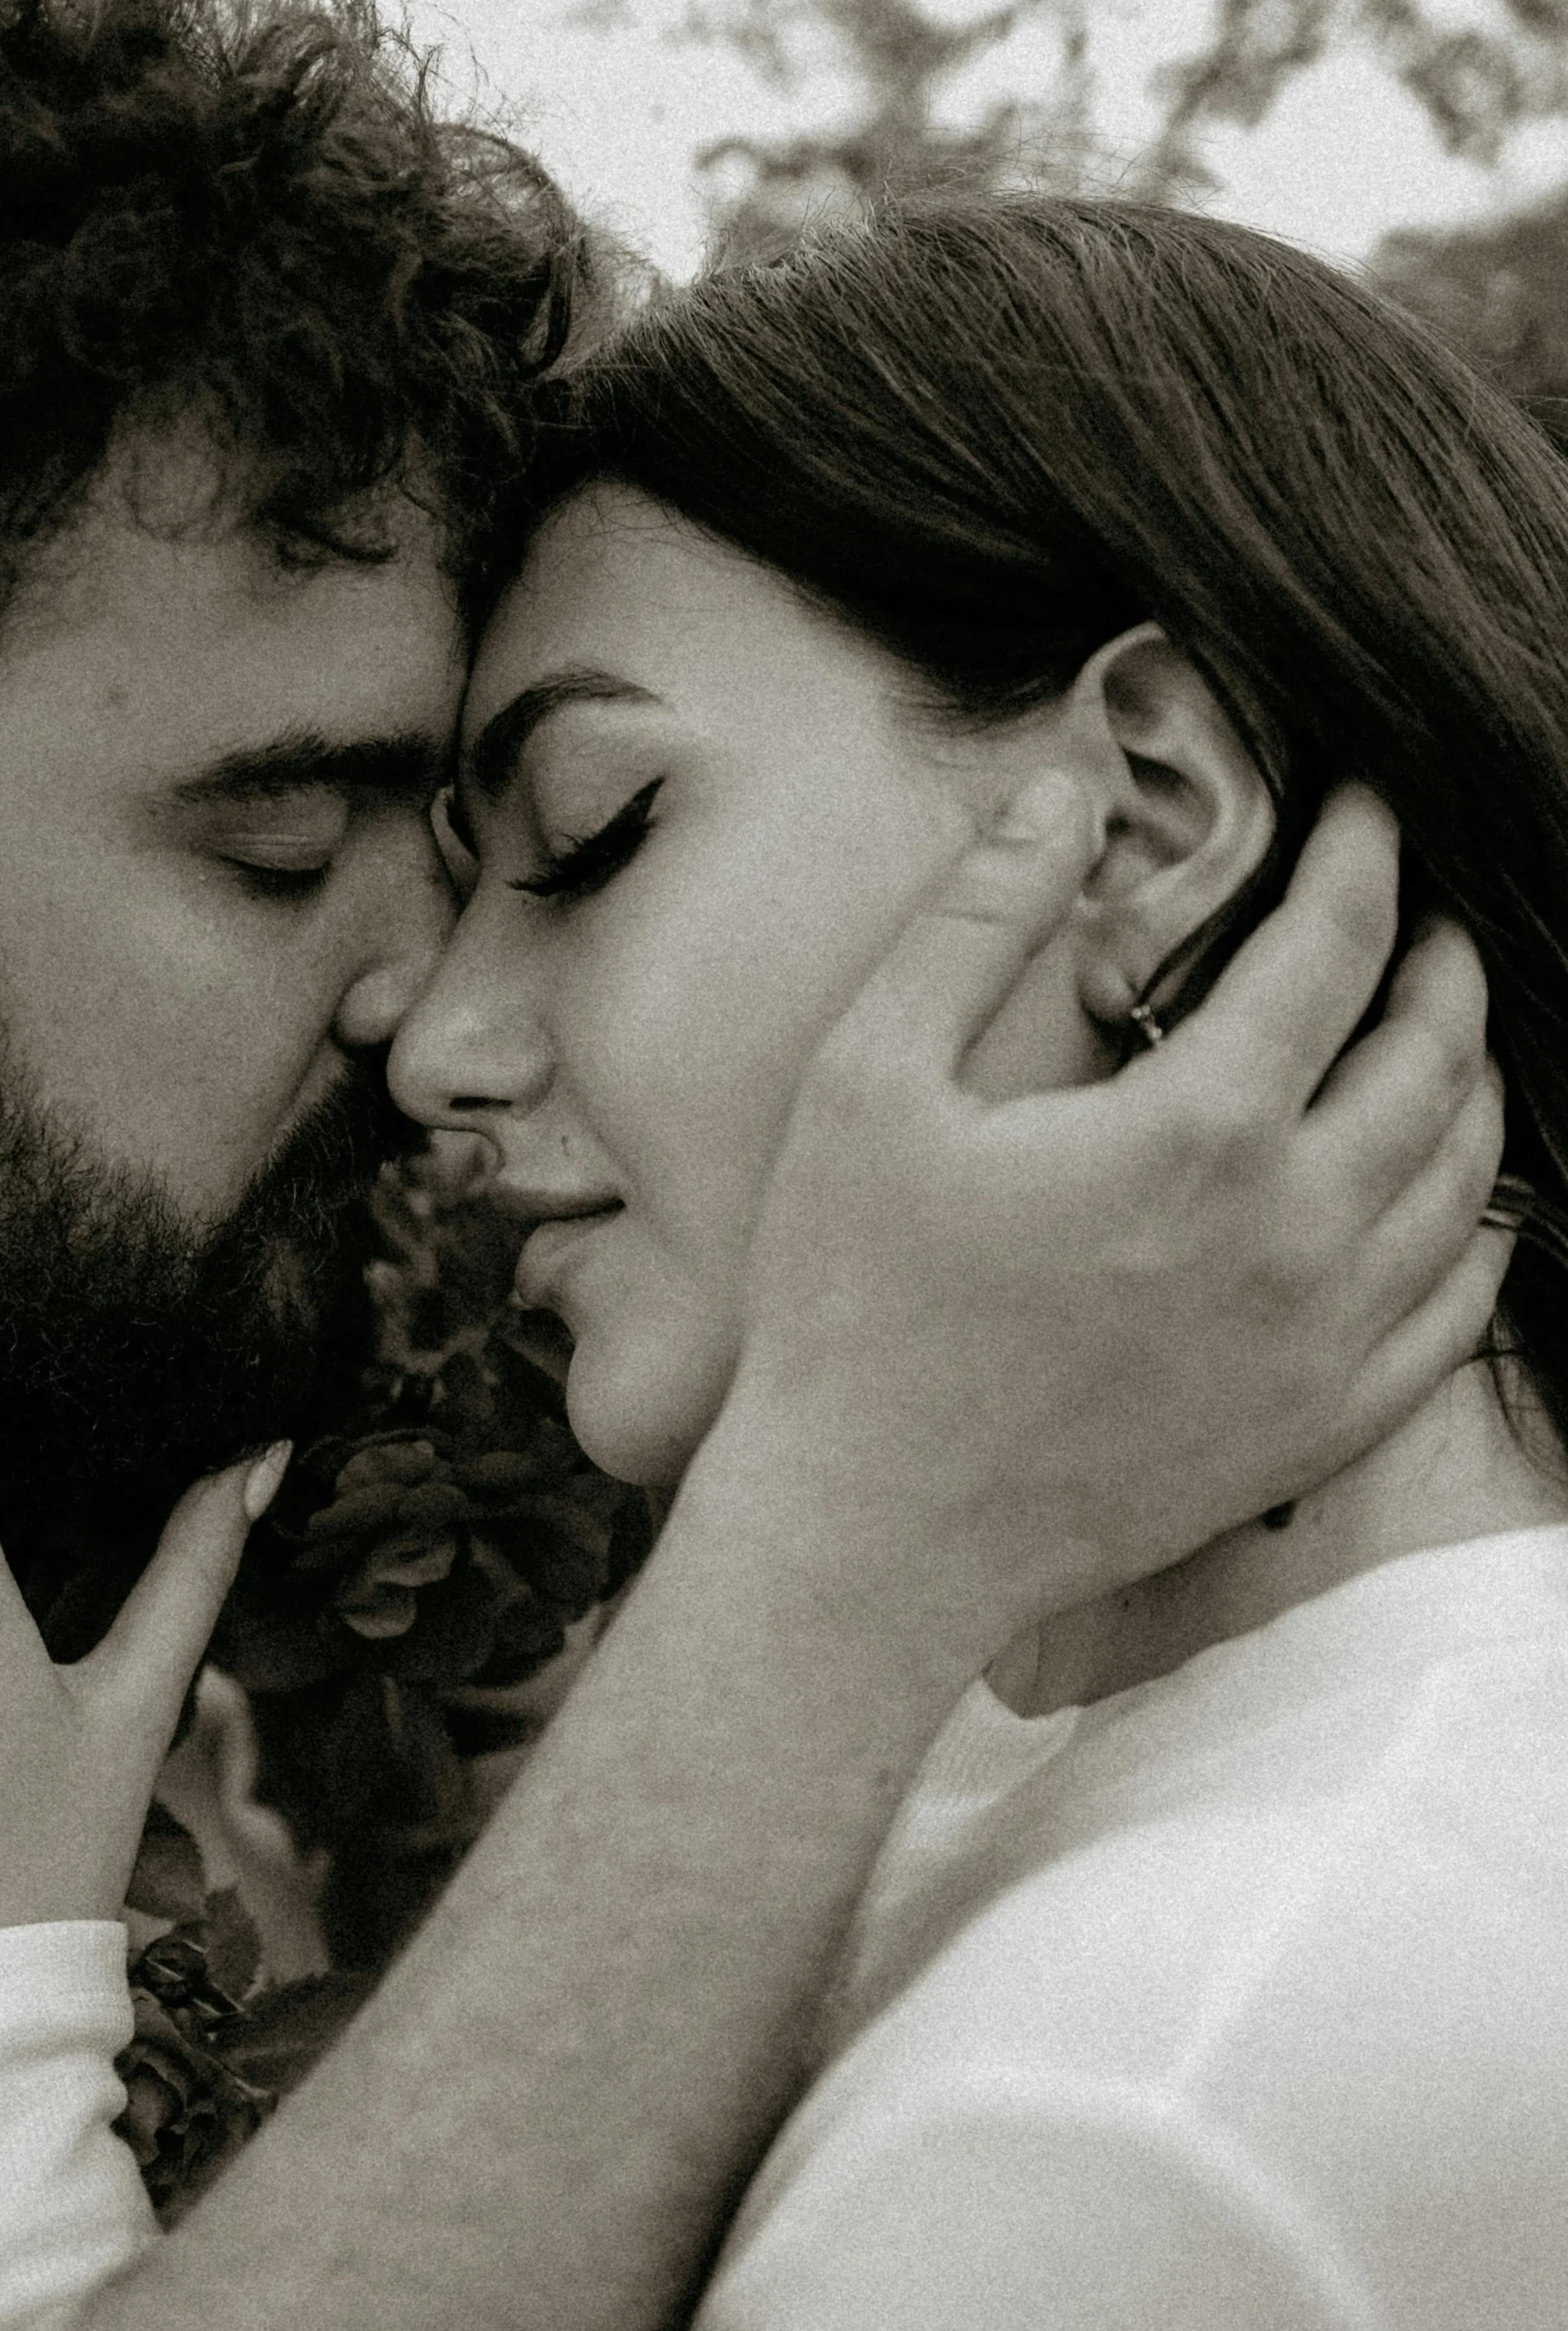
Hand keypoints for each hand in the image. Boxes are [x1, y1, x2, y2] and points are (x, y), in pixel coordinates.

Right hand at [702, 772, 1510, 1647]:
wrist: (870, 1535)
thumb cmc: (852, 1304)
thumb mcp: (869, 1080)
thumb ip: (973, 922)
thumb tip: (1063, 796)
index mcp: (1197, 1131)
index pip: (1337, 946)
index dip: (1362, 854)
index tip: (1360, 805)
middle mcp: (1296, 1232)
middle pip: (1435, 1056)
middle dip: (1441, 959)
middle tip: (1417, 909)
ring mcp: (1322, 1341)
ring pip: (1465, 1178)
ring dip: (1469, 1081)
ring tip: (1439, 1029)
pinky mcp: (1316, 1428)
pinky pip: (1455, 1316)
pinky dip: (1477, 1234)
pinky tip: (1460, 1202)